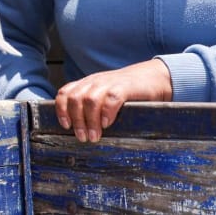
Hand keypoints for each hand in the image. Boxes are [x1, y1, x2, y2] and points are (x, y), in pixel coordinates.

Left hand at [55, 60, 172, 141]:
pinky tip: (107, 124)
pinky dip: (106, 113)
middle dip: (76, 120)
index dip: (61, 110)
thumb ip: (92, 106)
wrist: (154, 77)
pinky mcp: (125, 87)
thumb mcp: (105, 95)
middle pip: (75, 99)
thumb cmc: (128, 92)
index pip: (65, 92)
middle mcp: (95, 81)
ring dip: (90, 121)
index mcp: (88, 84)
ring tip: (95, 137)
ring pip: (90, 100)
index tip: (66, 126)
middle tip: (83, 138)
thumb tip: (79, 129)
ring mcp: (109, 83)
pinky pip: (111, 98)